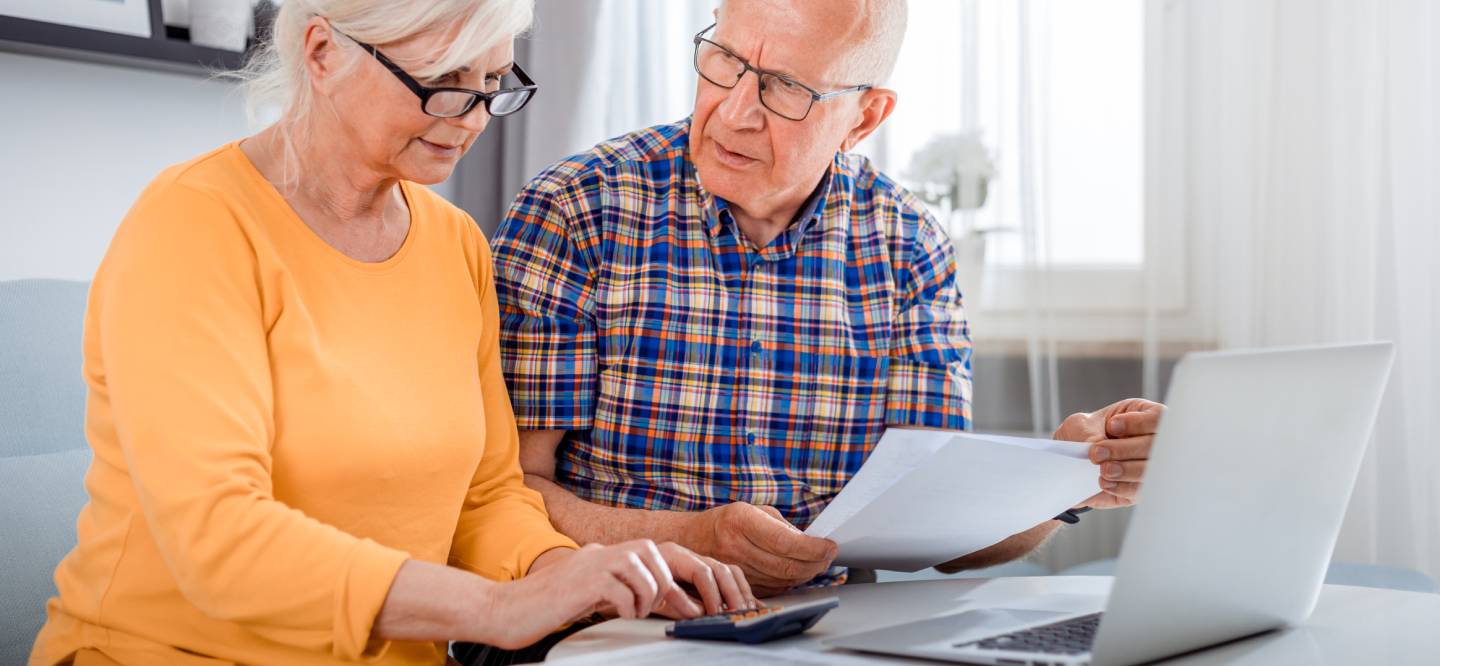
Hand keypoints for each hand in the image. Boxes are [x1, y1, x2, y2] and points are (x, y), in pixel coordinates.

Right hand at [479, 540, 747, 648]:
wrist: (501, 610)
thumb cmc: (539, 608)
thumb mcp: (582, 594)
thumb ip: (609, 588)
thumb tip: (641, 598)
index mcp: (599, 554)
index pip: (647, 552)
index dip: (666, 574)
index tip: (675, 600)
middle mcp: (597, 553)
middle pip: (651, 551)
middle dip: (663, 582)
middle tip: (659, 607)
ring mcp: (589, 564)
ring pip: (641, 568)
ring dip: (646, 595)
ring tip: (634, 613)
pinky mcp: (582, 583)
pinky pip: (622, 590)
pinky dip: (628, 606)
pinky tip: (616, 615)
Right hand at [680, 502, 837, 596]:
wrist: (690, 540)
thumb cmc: (725, 522)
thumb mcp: (751, 511)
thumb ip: (781, 526)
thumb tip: (811, 542)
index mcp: (741, 521)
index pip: (786, 542)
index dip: (813, 548)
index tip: (830, 546)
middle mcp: (736, 546)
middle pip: (787, 565)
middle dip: (816, 563)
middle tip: (828, 556)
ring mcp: (735, 568)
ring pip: (783, 580)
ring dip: (806, 574)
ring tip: (816, 563)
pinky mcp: (737, 584)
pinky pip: (773, 588)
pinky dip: (791, 582)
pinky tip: (797, 572)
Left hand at [1053, 398, 1165, 508]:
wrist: (1073, 457)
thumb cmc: (1084, 433)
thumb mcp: (1083, 425)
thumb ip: (1091, 433)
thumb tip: (1095, 444)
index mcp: (1145, 416)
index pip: (1157, 418)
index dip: (1138, 423)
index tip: (1112, 425)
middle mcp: (1155, 442)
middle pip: (1155, 447)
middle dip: (1124, 450)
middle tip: (1097, 453)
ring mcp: (1152, 467)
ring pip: (1151, 471)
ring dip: (1126, 471)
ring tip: (1103, 470)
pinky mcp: (1142, 489)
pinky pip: (1139, 491)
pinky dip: (1122, 488)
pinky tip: (1105, 483)